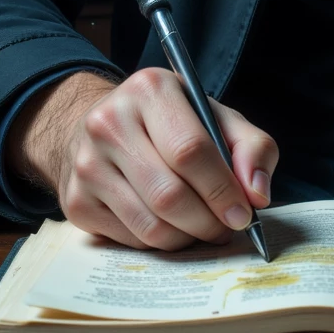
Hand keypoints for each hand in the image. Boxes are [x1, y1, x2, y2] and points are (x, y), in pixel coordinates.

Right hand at [6, 68, 277, 250]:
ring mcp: (87, 164)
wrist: (101, 126)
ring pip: (150, 225)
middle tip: (225, 228)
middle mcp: (110, 122)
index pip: (190, 150)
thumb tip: (258, 195)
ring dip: (187, 238)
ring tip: (202, 228)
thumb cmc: (170, 122)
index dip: (221, 189)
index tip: (243, 213)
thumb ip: (252, 147)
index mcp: (150, 89)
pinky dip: (160, 243)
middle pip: (169, 194)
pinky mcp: (76, 203)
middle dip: (207, 222)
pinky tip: (170, 225)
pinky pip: (130, 240)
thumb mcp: (215, 116)